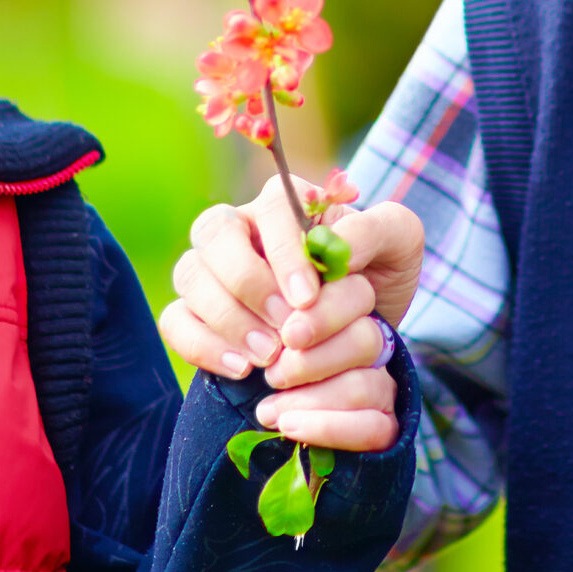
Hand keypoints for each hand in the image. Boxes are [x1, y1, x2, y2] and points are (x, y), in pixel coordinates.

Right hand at [160, 176, 423, 446]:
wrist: (366, 327)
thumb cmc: (378, 274)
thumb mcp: (398, 244)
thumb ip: (374, 231)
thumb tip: (332, 247)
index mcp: (286, 202)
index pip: (270, 207)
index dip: (283, 252)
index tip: (307, 298)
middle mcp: (240, 228)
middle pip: (214, 232)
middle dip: (248, 285)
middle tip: (285, 332)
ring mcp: (211, 270)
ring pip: (190, 275)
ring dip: (227, 319)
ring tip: (269, 357)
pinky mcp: (195, 314)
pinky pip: (174, 321)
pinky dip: (201, 345)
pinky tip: (240, 369)